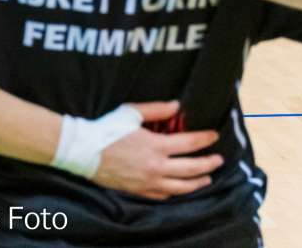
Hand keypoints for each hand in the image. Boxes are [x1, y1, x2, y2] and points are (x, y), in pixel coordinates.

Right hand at [91, 102, 221, 199]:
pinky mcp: (138, 191)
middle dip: (209, 163)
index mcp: (156, 145)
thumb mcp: (131, 113)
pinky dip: (176, 192)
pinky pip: (163, 195)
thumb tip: (177, 106)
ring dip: (197, 182)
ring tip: (206, 178)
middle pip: (191, 169)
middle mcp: (156, 167)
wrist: (83, 149)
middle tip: (219, 160)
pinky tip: (180, 188)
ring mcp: (148, 182)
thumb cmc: (106, 128)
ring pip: (181, 187)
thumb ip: (157, 110)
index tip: (214, 136)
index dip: (205, 139)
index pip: (190, 144)